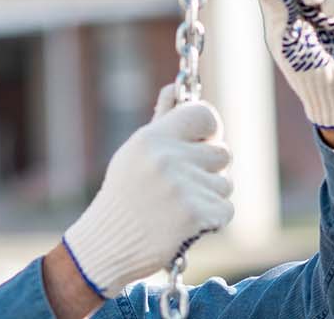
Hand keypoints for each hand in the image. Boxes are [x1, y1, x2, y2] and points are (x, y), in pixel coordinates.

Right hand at [62, 86, 233, 296]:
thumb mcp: (134, 153)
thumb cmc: (123, 196)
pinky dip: (212, 219)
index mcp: (153, 138)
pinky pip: (225, 209)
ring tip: (179, 206)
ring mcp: (184, 187)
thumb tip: (175, 88)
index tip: (203, 142)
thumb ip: (161, 121)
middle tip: (185, 184)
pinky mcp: (196, 214)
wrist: (107, 244)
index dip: (210, 129)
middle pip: (222, 152)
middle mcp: (169, 158)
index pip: (204, 115)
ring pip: (226, 183)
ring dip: (210, 196)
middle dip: (210, 169)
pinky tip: (186, 222)